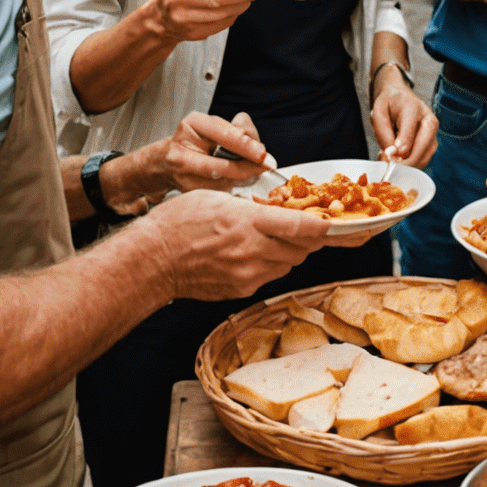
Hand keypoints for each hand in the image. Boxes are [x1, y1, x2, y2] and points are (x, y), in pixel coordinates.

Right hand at [113, 111, 274, 211]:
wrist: (164, 162)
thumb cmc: (195, 140)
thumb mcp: (214, 125)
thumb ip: (238, 129)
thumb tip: (255, 142)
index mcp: (192, 125)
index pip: (225, 135)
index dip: (247, 146)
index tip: (264, 154)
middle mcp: (182, 150)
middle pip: (223, 165)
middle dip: (248, 167)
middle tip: (267, 166)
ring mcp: (181, 174)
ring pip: (222, 181)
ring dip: (241, 178)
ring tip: (251, 170)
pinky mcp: (185, 191)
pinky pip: (216, 190)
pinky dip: (230, 186)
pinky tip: (235, 179)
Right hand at [142, 189, 332, 302]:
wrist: (151, 262)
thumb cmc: (178, 223)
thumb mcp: (217, 197)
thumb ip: (252, 206)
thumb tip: (278, 209)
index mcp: (247, 222)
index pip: (300, 227)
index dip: (323, 226)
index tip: (335, 223)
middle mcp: (251, 251)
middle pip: (301, 248)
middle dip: (309, 237)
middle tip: (308, 227)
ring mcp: (247, 274)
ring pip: (289, 263)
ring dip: (291, 251)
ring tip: (276, 238)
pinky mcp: (241, 290)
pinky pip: (270, 276)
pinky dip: (271, 265)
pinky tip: (256, 254)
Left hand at [371, 73, 437, 168]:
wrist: (399, 98)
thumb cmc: (389, 105)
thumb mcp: (378, 112)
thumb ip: (383, 132)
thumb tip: (392, 154)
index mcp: (413, 108)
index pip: (410, 130)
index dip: (401, 146)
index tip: (390, 156)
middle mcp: (429, 121)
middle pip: (422, 148)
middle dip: (404, 162)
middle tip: (387, 165)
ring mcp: (433, 134)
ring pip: (424, 158)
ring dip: (406, 166)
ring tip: (388, 160)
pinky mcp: (431, 144)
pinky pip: (422, 161)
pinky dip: (409, 166)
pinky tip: (396, 160)